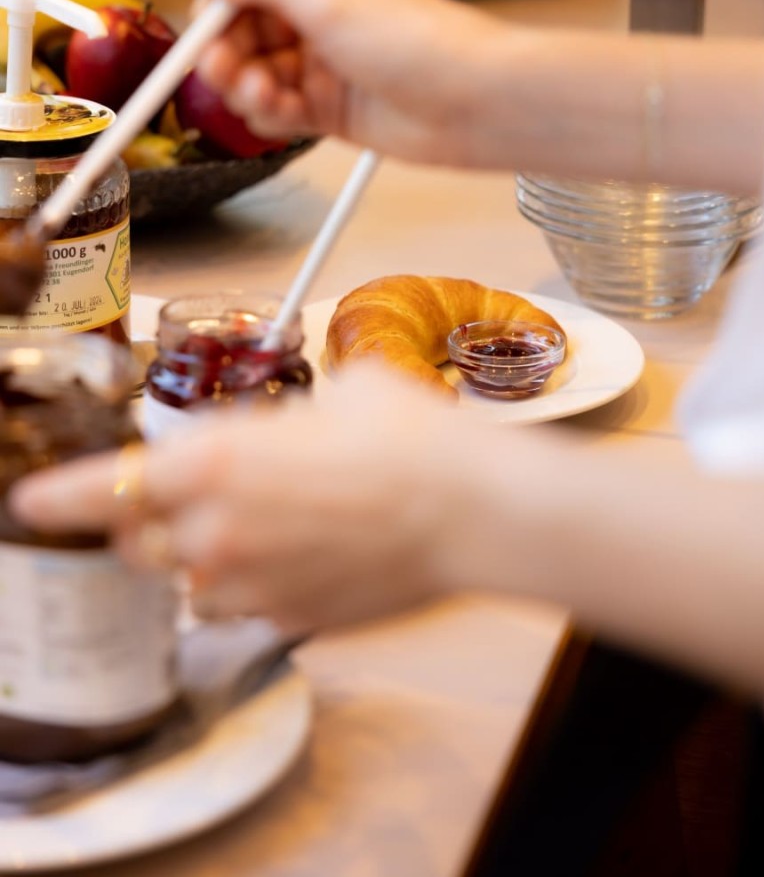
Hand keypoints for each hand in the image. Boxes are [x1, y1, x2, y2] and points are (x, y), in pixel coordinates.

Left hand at [9, 366, 481, 632]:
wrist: (470, 508)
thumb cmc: (409, 437)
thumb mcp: (343, 393)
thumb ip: (291, 415)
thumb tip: (299, 421)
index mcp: (214, 460)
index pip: (101, 487)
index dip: (57, 498)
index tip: (31, 502)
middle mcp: (214, 530)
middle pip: (137, 543)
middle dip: (148, 524)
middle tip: (188, 501)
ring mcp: (250, 585)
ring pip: (192, 582)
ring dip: (205, 559)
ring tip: (262, 529)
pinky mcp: (290, 620)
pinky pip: (248, 608)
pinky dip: (257, 587)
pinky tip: (306, 557)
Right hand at [193, 0, 505, 166]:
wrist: (475, 105)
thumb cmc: (419, 42)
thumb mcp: (329, 0)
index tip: (208, 24)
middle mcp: (322, 16)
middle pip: (246, 28)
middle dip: (227, 50)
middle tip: (224, 70)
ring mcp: (326, 66)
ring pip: (258, 73)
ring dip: (246, 86)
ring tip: (263, 96)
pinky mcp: (333, 111)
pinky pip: (280, 110)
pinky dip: (270, 115)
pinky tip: (282, 116)